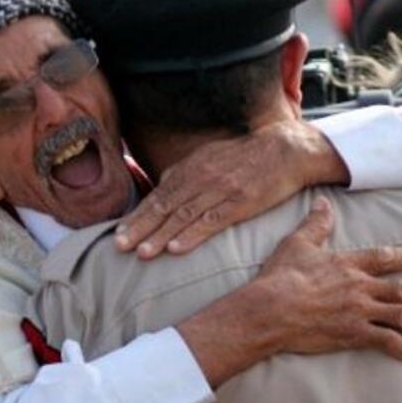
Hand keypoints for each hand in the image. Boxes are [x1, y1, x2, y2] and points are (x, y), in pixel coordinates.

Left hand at [115, 120, 347, 258]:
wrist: (283, 149)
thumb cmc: (245, 156)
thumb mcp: (210, 157)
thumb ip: (185, 173)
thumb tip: (162, 187)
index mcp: (191, 168)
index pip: (158, 196)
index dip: (138, 216)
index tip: (118, 233)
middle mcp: (200, 178)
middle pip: (164, 207)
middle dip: (140, 228)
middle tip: (119, 247)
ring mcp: (220, 190)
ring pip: (183, 216)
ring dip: (161, 236)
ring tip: (142, 253)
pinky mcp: (240, 202)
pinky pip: (212, 221)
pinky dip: (192, 235)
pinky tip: (177, 249)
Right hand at [255, 197, 401, 363]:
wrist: (271, 308)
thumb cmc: (281, 276)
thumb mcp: (297, 243)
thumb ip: (315, 224)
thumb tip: (323, 202)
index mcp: (349, 264)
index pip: (386, 258)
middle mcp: (360, 287)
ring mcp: (358, 311)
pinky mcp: (351, 334)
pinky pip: (385, 341)